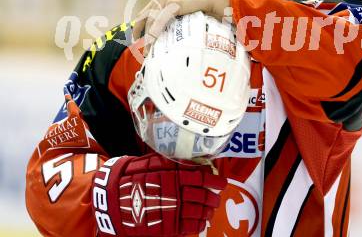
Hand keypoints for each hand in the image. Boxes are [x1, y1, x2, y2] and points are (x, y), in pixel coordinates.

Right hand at [92, 153, 226, 236]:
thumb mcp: (153, 162)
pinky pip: (188, 227)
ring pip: (199, 212)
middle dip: (213, 198)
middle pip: (203, 196)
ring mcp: (172, 211)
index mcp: (174, 175)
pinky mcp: (167, 227)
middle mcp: (176, 192)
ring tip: (210, 211)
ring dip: (208, 212)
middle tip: (216, 198)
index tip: (221, 182)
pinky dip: (198, 225)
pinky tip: (200, 223)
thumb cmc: (133, 176)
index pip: (202, 177)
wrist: (113, 198)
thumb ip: (174, 163)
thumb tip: (194, 164)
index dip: (214, 181)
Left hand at [132, 0, 229, 54]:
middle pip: (142, 17)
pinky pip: (159, 21)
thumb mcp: (179, 10)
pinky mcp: (171, 5)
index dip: (138, 27)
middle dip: (137, 33)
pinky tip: (153, 42)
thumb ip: (171, 17)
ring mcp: (164, 1)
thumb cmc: (197, 5)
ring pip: (150, 21)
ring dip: (147, 37)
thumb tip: (166, 33)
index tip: (137, 39)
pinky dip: (154, 33)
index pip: (143, 14)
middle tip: (138, 46)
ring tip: (147, 51)